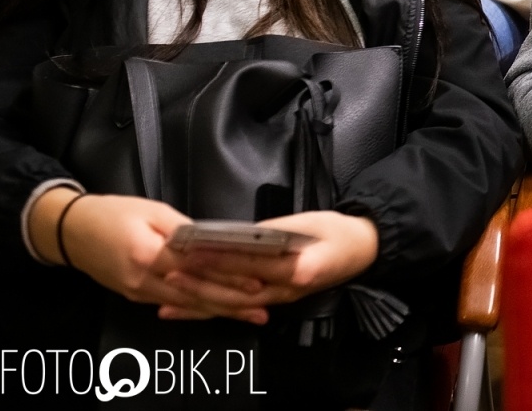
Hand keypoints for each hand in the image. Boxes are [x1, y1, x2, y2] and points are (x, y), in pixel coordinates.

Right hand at [30, 190, 268, 324]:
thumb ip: (186, 230)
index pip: (198, 268)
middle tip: (263, 307)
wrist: (70, 231)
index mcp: (149, 253)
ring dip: (220, 310)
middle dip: (232, 303)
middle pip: (196, 295)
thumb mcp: (154, 211)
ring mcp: (139, 292)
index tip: (257, 282)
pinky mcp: (136, 296)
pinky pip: (173, 304)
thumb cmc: (113, 213)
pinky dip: (198, 308)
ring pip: (187, 304)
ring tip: (249, 314)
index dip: (229, 277)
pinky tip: (218, 310)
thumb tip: (216, 242)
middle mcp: (144, 279)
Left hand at [159, 210, 378, 321]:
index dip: (219, 259)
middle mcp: (287, 290)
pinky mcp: (277, 299)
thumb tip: (237, 237)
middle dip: (200, 283)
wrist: (363, 249)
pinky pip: (241, 306)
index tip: (192, 251)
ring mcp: (282, 299)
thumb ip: (273, 232)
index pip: (250, 265)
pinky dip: (214, 309)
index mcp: (297, 269)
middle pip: (236, 291)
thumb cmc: (339, 232)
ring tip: (168, 298)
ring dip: (200, 302)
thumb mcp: (309, 222)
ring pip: (235, 304)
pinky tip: (190, 309)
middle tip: (169, 273)